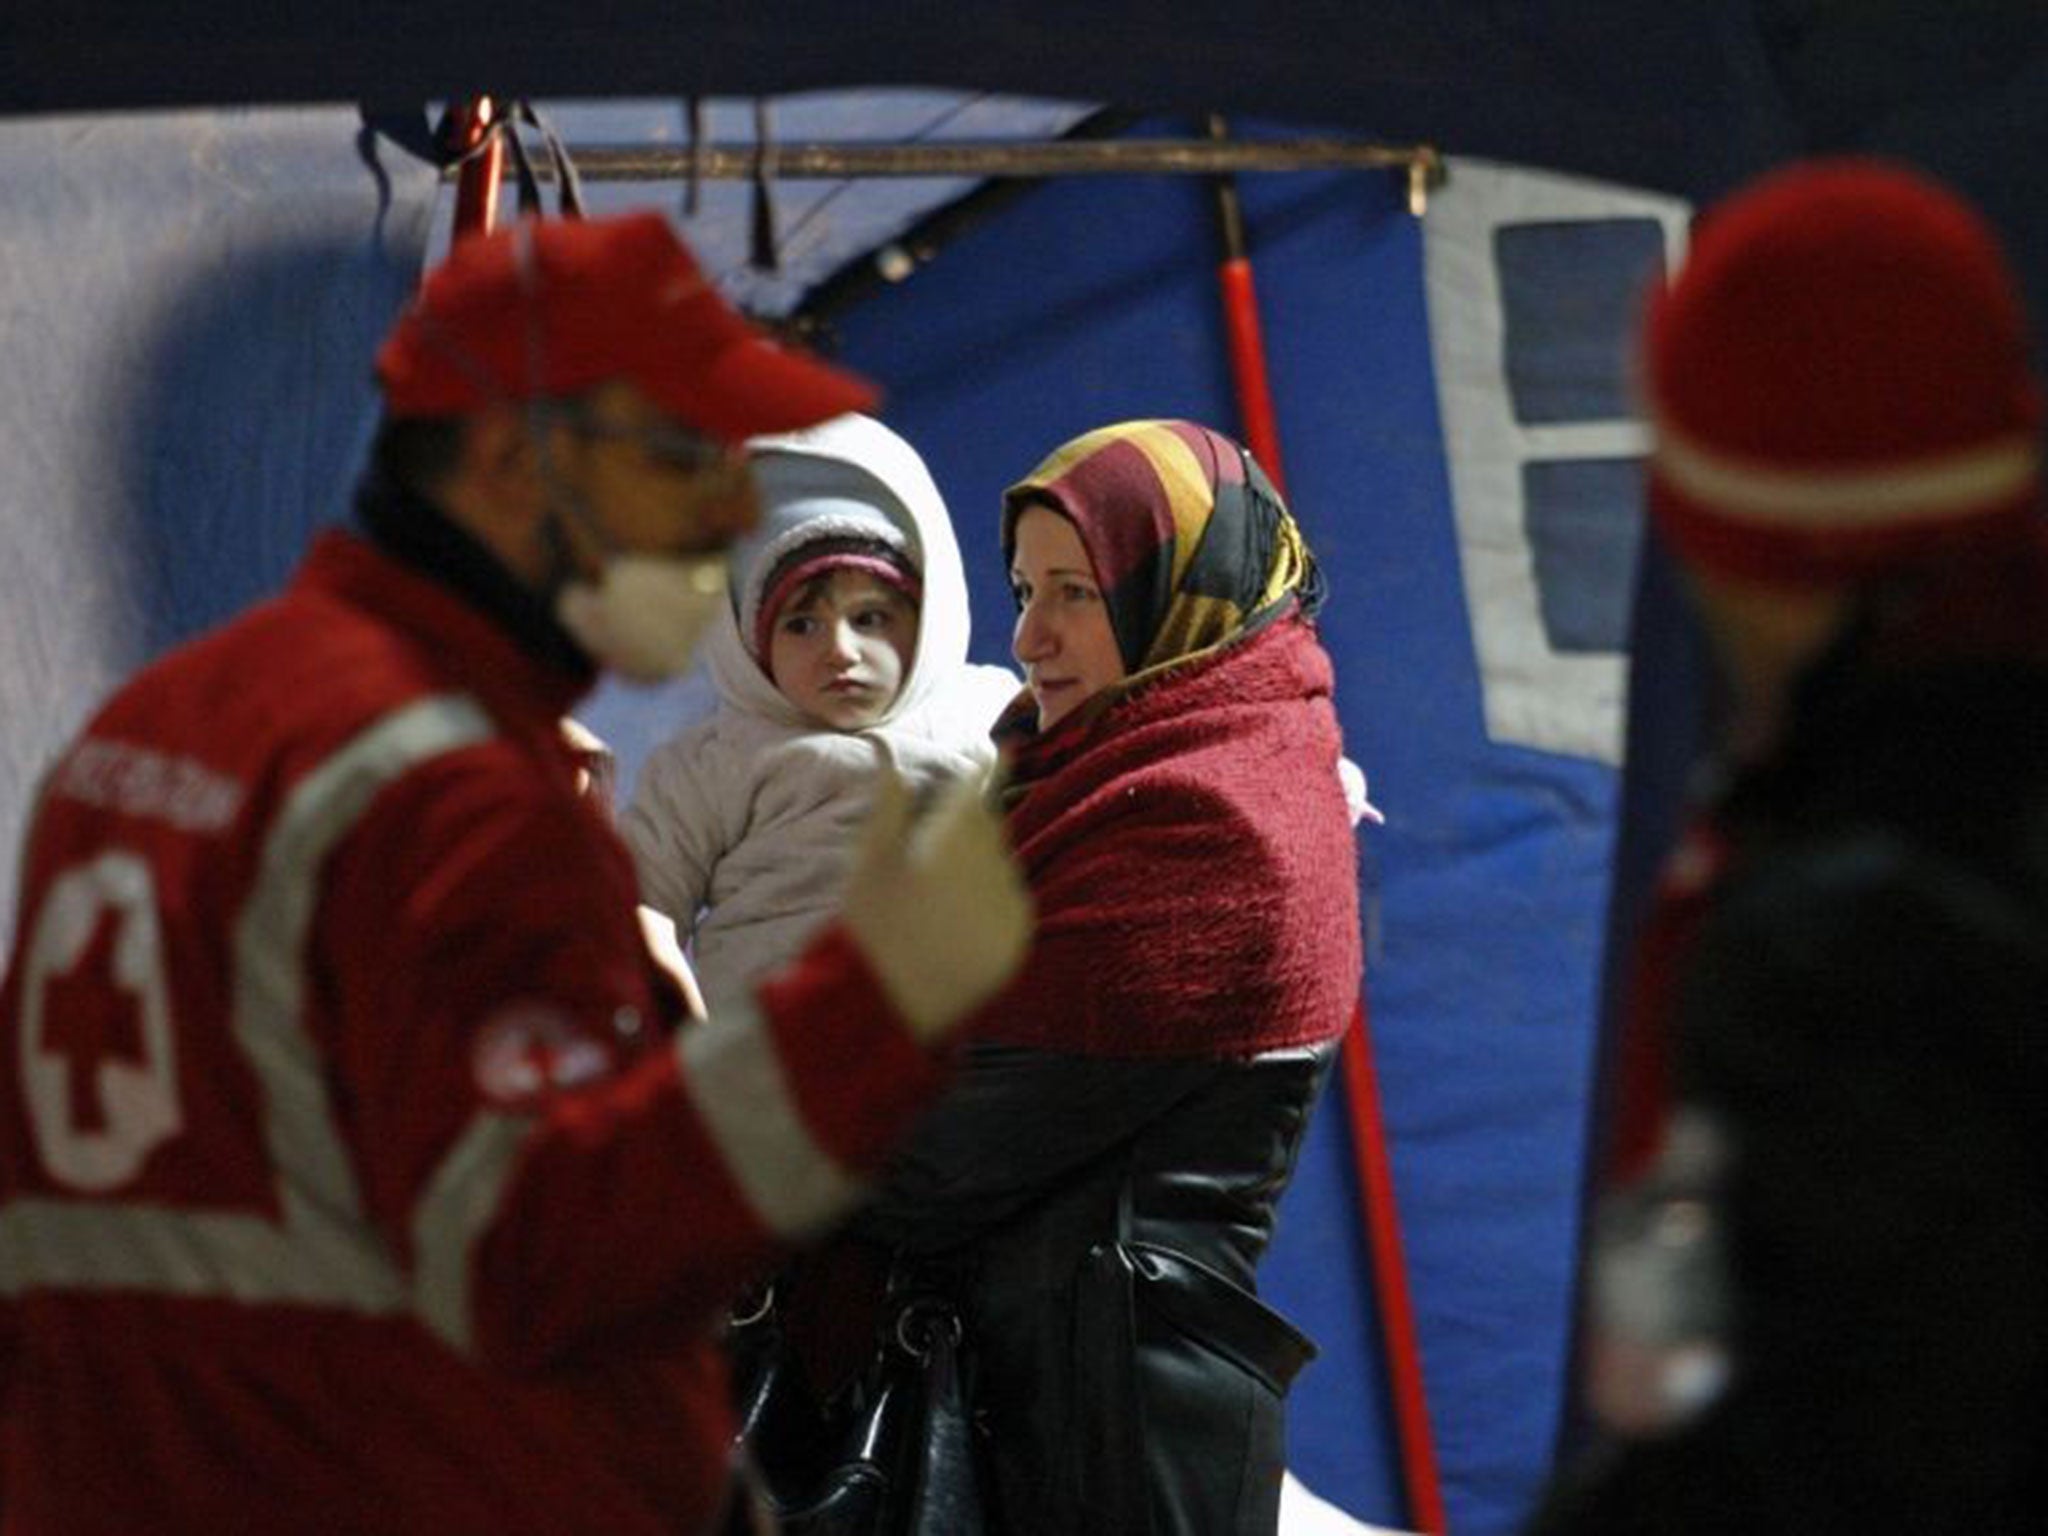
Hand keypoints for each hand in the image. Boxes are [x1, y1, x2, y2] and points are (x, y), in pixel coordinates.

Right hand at [840, 765, 1031, 1039]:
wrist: (887, 1003)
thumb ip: (890, 805)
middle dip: (972, 825)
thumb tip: (892, 758)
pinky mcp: (1020, 936)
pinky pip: (1012, 902)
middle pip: (990, 825)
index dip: (985, 767)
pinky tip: (960, 922)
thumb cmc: (869, 924)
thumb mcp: (869, 859)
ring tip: (944, 896)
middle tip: (942, 849)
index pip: (979, 784)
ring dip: (983, 866)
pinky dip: (994, 903)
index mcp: (953, 835)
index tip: (993, 753)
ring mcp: (1010, 900)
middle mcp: (991, 861)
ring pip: (1003, 863)